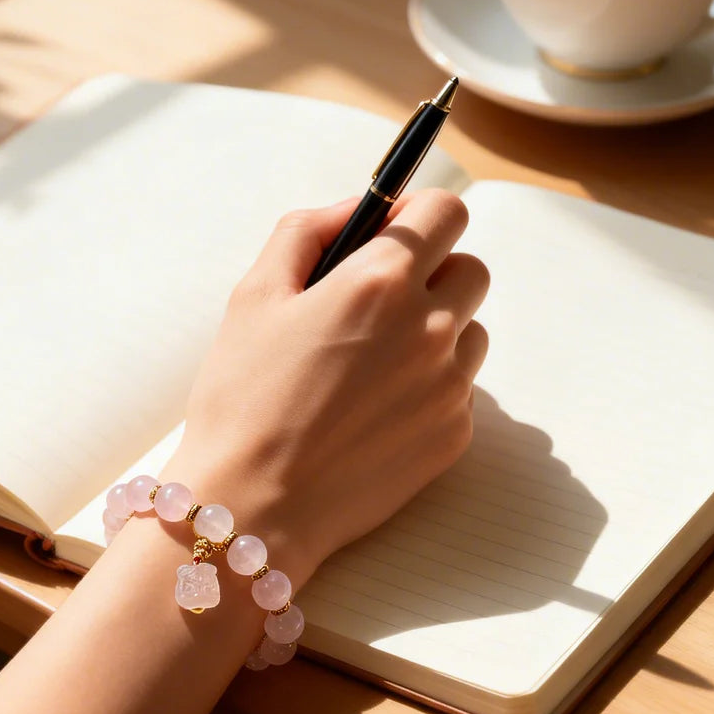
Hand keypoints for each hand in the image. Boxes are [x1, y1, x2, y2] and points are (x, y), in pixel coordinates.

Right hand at [164, 190, 488, 583]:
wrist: (254, 505)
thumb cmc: (243, 397)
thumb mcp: (253, 295)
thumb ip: (306, 231)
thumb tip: (354, 209)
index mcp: (381, 281)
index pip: (447, 210)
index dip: (420, 214)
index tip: (396, 231)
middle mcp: (429, 326)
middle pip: (470, 267)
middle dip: (432, 271)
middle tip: (377, 302)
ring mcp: (449, 384)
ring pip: (471, 329)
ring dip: (435, 330)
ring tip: (372, 363)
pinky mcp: (454, 433)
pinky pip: (460, 387)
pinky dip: (428, 385)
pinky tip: (374, 409)